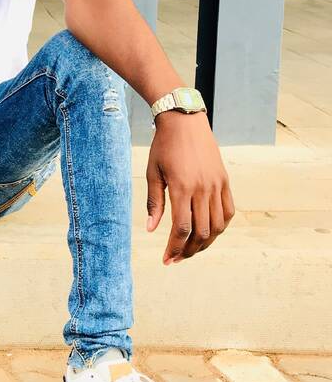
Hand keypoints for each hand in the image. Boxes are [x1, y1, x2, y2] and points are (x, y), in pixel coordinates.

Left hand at [145, 110, 234, 264]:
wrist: (184, 122)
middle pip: (201, 231)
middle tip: (176, 259)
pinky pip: (228, 211)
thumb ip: (154, 202)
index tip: (166, 259)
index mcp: (182, 188)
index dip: (174, 248)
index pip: (182, 228)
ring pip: (217, 225)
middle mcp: (203, 189)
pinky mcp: (224, 181)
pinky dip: (220, 226)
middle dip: (188, 250)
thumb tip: (152, 230)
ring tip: (191, 250)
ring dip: (205, 242)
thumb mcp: (152, 173)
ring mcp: (217, 185)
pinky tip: (208, 232)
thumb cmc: (163, 147)